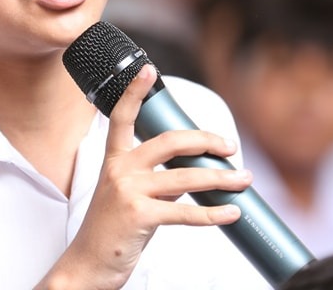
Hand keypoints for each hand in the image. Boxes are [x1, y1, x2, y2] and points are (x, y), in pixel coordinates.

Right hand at [36, 65, 252, 289]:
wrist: (89, 263)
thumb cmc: (110, 230)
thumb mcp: (129, 196)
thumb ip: (156, 179)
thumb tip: (191, 174)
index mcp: (114, 160)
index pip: (122, 117)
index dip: (135, 91)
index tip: (147, 70)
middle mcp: (119, 170)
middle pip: (170, 141)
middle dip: (206, 141)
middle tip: (230, 147)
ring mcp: (128, 191)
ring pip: (186, 177)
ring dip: (222, 179)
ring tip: (243, 180)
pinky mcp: (139, 216)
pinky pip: (186, 212)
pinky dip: (215, 213)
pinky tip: (231, 212)